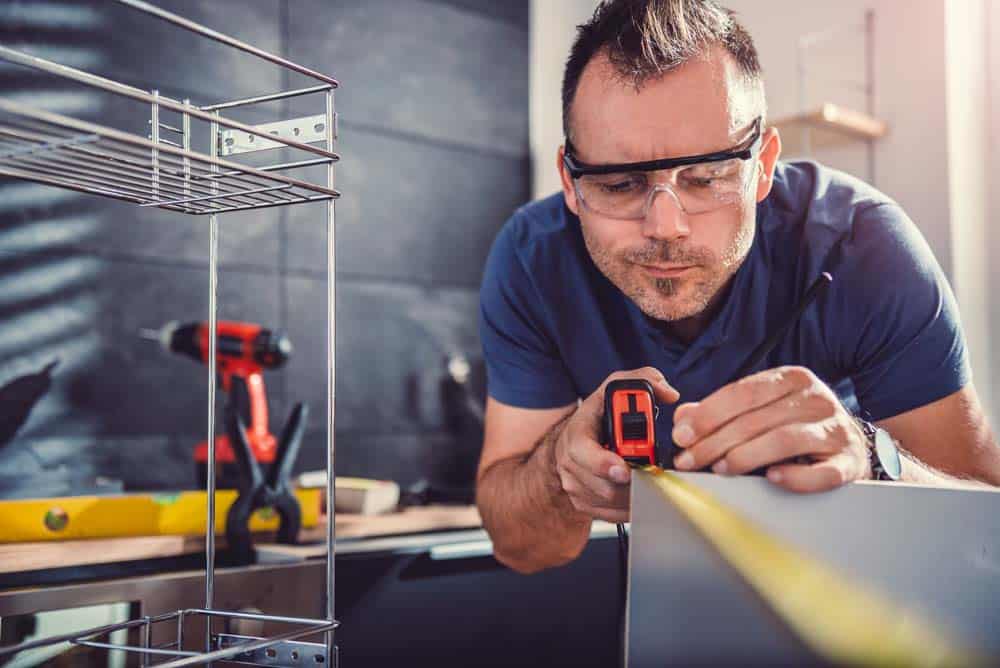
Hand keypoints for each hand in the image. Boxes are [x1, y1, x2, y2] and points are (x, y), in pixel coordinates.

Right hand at [552, 367, 679, 521]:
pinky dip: (630, 507)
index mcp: (577, 432)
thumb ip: (642, 381)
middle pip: (604, 484)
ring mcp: (574, 485)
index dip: (605, 462)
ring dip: (635, 494)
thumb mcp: (613, 390)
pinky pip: (612, 515)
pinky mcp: (583, 504)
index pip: (583, 451)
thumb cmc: (596, 417)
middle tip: (652, 476)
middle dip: (632, 482)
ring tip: (649, 479)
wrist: (572, 443)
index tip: (625, 468)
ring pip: (611, 502)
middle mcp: (569, 461)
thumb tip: (668, 393)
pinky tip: (639, 492)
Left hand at [670, 366, 871, 492]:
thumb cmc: (797, 425)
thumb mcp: (761, 409)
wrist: (850, 445)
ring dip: (745, 456)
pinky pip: (821, 472)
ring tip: (720, 469)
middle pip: (756, 419)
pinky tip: (772, 478)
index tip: (682, 435)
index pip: (742, 393)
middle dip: (715, 442)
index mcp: (791, 379)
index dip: (708, 414)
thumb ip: (721, 411)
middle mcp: (815, 399)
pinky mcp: (848, 461)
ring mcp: (835, 429)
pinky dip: (795, 477)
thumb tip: (683, 417)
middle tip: (689, 460)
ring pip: (783, 440)